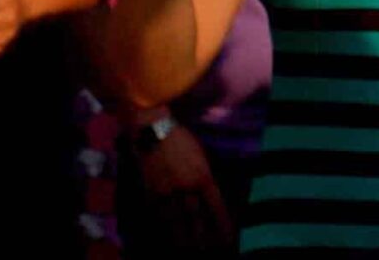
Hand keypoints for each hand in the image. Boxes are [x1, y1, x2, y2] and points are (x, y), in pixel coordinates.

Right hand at [134, 119, 235, 254]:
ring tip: (189, 251)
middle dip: (203, 237)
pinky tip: (167, 239)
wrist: (154, 131)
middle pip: (196, 218)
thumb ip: (207, 177)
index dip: (222, 223)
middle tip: (208, 251)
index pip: (216, 206)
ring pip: (177, 221)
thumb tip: (212, 196)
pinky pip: (158, 216)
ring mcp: (166, 192)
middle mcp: (186, 187)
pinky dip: (163, 229)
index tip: (228, 238)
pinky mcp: (150, 193)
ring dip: (183, 238)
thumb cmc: (183, 141)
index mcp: (203, 176)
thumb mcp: (202, 156)